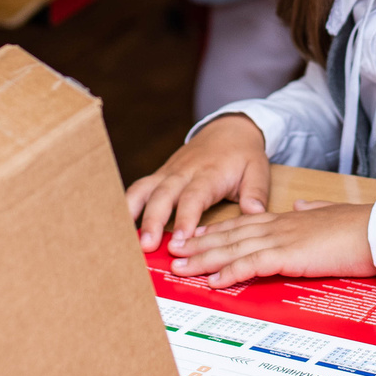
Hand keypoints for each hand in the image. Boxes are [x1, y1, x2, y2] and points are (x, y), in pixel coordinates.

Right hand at [125, 114, 270, 250]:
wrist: (228, 129)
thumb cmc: (244, 155)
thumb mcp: (258, 169)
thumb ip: (256, 192)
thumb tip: (254, 212)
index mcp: (209, 174)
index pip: (194, 197)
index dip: (185, 219)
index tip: (180, 240)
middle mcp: (183, 173)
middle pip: (163, 195)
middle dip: (153, 221)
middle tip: (146, 246)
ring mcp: (168, 173)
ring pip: (144, 190)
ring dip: (132, 213)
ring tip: (124, 239)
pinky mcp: (159, 176)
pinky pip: (139, 189)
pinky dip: (126, 206)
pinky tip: (117, 227)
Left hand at [166, 199, 375, 287]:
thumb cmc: (360, 227)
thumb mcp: (330, 216)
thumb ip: (312, 211)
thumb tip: (301, 206)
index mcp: (288, 219)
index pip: (243, 224)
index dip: (217, 231)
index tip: (196, 236)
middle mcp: (279, 226)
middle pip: (230, 236)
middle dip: (199, 245)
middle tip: (173, 253)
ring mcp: (282, 239)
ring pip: (233, 249)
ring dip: (205, 260)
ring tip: (181, 269)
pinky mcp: (289, 255)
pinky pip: (252, 265)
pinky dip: (230, 273)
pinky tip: (213, 282)